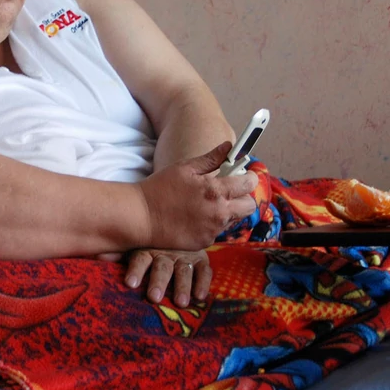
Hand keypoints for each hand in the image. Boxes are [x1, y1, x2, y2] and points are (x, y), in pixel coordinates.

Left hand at [98, 249, 210, 306]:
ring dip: (182, 286)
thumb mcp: (135, 247)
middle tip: (154, 298)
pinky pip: (204, 271)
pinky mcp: (202, 260)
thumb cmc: (150, 245)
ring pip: (183, 270)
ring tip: (180, 302)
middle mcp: (166, 252)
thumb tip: (95, 254)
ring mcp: (185, 256)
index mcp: (147, 249)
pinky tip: (201, 296)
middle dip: (158, 282)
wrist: (180, 227)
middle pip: (162, 267)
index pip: (140, 258)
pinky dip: (203, 283)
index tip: (130, 283)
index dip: (135, 270)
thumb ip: (118, 253)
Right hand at [138, 142, 257, 250]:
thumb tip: (229, 147)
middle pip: (249, 206)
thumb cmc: (159, 188)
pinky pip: (216, 231)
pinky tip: (194, 217)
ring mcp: (212, 230)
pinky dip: (211, 223)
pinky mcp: (204, 242)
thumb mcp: (184, 168)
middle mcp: (218, 213)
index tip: (246, 175)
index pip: (248, 184)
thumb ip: (210, 159)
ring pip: (233, 219)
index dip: (250, 178)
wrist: (140, 216)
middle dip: (243, 197)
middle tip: (229, 191)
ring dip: (226, 211)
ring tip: (205, 204)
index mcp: (215, 191)